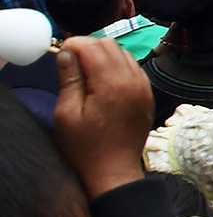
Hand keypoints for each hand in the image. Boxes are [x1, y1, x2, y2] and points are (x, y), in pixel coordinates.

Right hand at [50, 36, 154, 198]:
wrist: (113, 171)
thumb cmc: (85, 148)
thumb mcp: (67, 114)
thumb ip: (69, 79)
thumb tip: (66, 53)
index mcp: (113, 85)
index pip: (94, 47)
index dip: (74, 44)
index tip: (60, 52)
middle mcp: (134, 81)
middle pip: (111, 45)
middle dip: (88, 47)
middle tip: (70, 61)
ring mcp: (144, 87)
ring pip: (124, 54)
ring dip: (103, 55)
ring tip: (84, 71)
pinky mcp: (148, 95)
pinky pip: (133, 68)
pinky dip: (117, 66)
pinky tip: (102, 80)